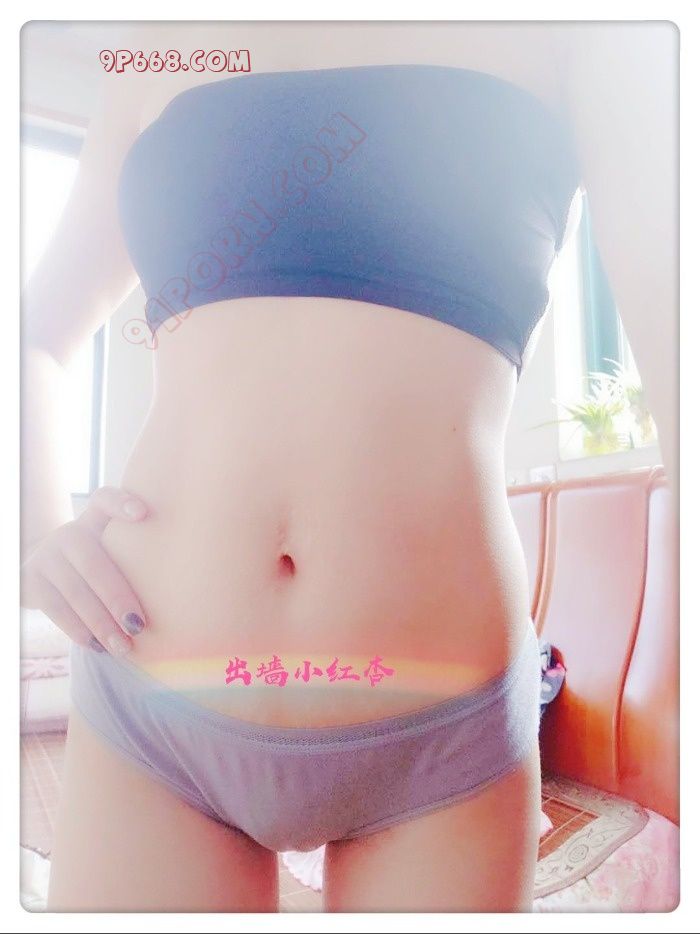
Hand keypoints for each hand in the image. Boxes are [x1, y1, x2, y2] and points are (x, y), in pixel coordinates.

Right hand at [21, 486, 148, 656]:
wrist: (42, 571)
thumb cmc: (98, 564)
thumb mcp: (114, 550)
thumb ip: (141, 551)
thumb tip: (192, 585)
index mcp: (94, 520)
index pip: (104, 500)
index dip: (121, 503)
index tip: (143, 514)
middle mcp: (69, 533)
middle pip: (95, 563)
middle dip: (118, 598)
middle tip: (139, 626)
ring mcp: (46, 556)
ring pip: (76, 592)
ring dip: (101, 624)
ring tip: (123, 647)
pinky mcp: (30, 580)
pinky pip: (56, 608)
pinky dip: (78, 630)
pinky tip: (97, 646)